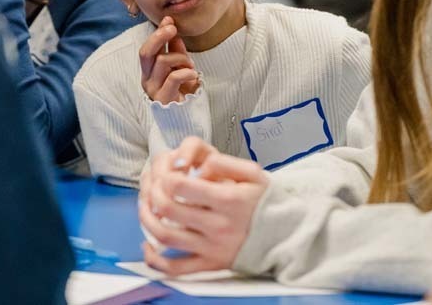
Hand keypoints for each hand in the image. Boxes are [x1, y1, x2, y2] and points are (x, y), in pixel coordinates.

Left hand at [138, 137, 269, 275]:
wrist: (285, 234)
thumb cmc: (265, 201)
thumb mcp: (253, 172)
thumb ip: (224, 163)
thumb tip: (199, 167)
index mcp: (228, 200)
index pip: (182, 186)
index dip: (167, 175)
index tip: (168, 172)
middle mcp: (219, 225)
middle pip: (168, 208)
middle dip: (152, 193)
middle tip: (153, 187)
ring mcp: (213, 247)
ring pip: (165, 235)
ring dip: (146, 219)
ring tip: (146, 208)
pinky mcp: (210, 264)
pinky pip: (176, 268)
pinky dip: (155, 259)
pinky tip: (148, 245)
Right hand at [139, 16, 199, 103]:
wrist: (187, 118)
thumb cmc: (182, 92)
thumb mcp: (180, 66)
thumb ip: (175, 49)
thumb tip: (171, 25)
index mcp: (149, 71)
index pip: (148, 47)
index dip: (157, 32)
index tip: (169, 20)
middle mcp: (147, 79)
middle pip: (145, 52)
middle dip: (159, 36)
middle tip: (173, 29)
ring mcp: (153, 89)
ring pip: (162, 61)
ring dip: (181, 59)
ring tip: (191, 66)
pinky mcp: (163, 98)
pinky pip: (173, 77)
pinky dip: (186, 72)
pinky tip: (193, 75)